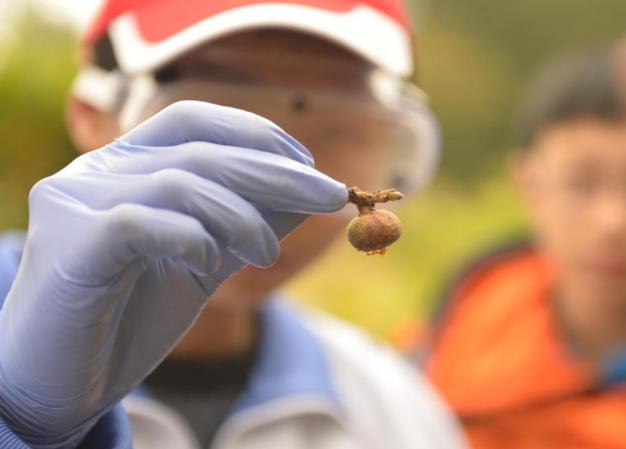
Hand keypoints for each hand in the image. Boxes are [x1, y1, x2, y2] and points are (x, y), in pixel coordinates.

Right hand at [0, 101, 347, 446]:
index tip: (309, 164)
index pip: (193, 121)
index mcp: (122, 165)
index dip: (256, 134)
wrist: (62, 382)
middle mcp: (93, 171)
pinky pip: (144, 222)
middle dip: (276, 172)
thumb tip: (309, 192)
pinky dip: (192, 237)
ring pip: (180, 181)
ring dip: (243, 215)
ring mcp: (74, 201)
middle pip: (199, 149)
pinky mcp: (69, 244)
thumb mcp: (205, 260)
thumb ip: (246, 222)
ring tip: (268, 253)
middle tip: (332, 195)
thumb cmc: (130, 315)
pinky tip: (210, 264)